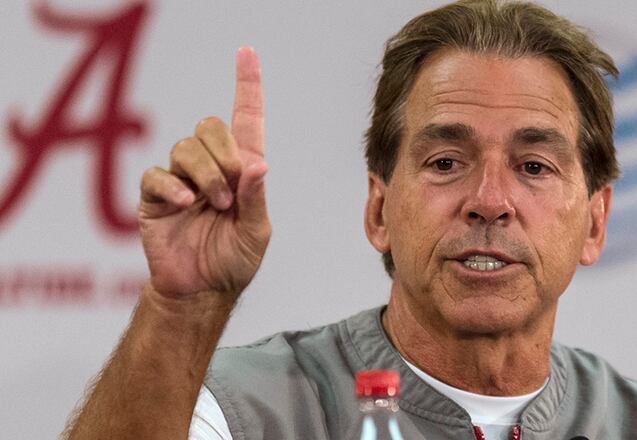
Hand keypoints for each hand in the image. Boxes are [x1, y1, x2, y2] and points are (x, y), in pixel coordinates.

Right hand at [138, 47, 269, 298]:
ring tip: (212, 205)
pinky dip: (171, 185)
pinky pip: (156, 174)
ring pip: (185, 146)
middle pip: (210, 126)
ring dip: (205, 174)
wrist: (202, 292)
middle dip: (223, 154)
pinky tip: (184, 203)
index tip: (247, 52)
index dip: (247, 86)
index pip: (245, 120)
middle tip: (230, 193)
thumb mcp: (256, 233)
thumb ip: (256, 198)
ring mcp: (181, 180)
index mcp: (242, 172)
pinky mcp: (155, 197)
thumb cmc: (234, 261)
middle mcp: (211, 169)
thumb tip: (258, 163)